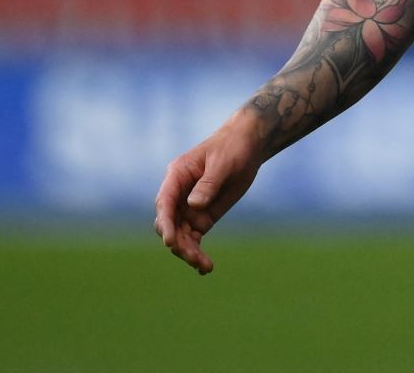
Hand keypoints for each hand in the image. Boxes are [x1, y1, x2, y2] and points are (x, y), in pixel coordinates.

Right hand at [153, 114, 262, 274]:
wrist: (248, 146)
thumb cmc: (233, 147)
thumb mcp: (223, 163)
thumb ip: (208, 184)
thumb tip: (193, 206)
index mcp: (177, 176)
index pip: (164, 203)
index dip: (165, 223)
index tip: (170, 241)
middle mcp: (178, 194)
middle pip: (169, 224)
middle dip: (177, 242)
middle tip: (194, 257)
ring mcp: (188, 207)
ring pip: (180, 235)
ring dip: (188, 251)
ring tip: (205, 266)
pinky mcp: (202, 217)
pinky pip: (193, 238)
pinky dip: (196, 252)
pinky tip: (205, 267)